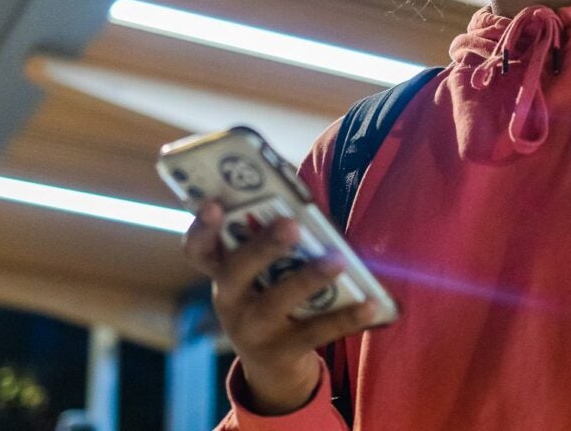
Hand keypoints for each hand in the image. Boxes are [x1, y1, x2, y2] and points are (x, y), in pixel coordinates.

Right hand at [182, 200, 377, 414]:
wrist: (271, 367)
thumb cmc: (269, 295)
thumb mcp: (258, 272)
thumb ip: (269, 240)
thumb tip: (306, 203)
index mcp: (221, 271)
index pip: (198, 249)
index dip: (201, 226)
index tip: (213, 203)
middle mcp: (229, 301)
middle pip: (235, 272)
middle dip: (262, 246)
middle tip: (290, 225)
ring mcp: (252, 330)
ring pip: (276, 303)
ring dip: (308, 278)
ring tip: (337, 259)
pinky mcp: (281, 353)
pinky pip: (316, 332)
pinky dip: (347, 317)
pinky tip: (372, 304)